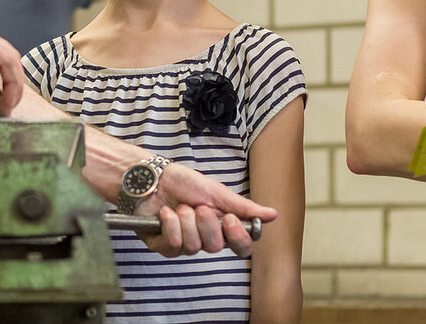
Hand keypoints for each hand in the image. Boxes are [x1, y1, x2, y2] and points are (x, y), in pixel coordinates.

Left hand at [137, 162, 275, 257]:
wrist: (152, 177)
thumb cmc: (183, 181)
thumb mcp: (217, 191)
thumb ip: (243, 207)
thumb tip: (272, 214)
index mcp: (221, 227)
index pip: (241, 247)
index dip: (238, 237)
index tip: (230, 219)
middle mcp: (204, 238)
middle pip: (216, 247)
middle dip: (206, 223)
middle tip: (198, 206)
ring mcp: (184, 244)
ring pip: (194, 246)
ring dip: (186, 221)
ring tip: (179, 206)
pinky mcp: (163, 245)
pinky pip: (173, 246)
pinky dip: (170, 225)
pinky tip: (165, 213)